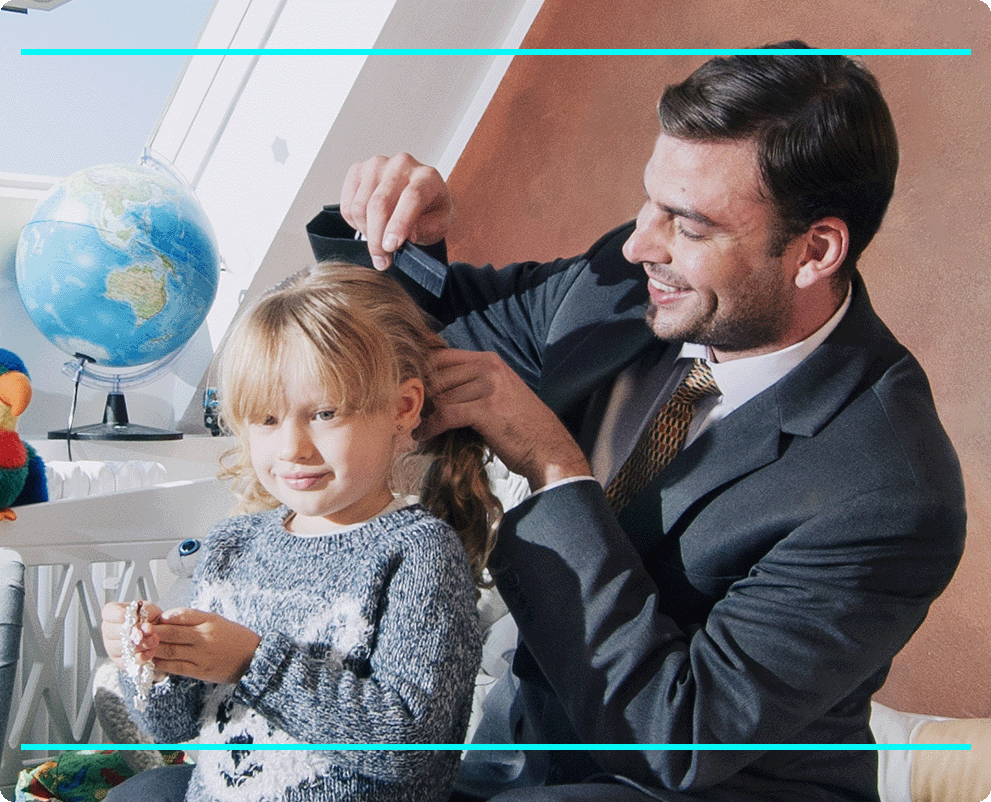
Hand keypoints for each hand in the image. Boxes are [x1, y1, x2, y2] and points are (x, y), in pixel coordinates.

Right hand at [102, 601, 164, 679]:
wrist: (157, 631)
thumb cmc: (149, 617)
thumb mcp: (150, 610)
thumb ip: (147, 614)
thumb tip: (147, 627)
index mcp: (112, 613)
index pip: (109, 612)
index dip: (120, 615)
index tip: (136, 617)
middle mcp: (108, 630)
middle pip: (113, 632)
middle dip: (133, 632)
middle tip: (150, 631)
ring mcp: (111, 647)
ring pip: (121, 647)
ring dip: (140, 645)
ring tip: (154, 641)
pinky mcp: (119, 660)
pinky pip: (126, 661)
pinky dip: (140, 658)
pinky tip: (151, 652)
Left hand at [149, 608, 261, 684]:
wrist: (253, 658)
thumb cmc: (234, 637)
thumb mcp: (216, 620)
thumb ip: (192, 618)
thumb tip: (166, 618)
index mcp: (209, 621)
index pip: (179, 615)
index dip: (161, 617)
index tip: (149, 618)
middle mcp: (204, 637)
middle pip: (170, 633)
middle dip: (150, 633)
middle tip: (135, 632)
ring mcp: (201, 656)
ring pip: (169, 651)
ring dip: (151, 649)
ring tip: (139, 647)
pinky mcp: (200, 671)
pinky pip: (175, 667)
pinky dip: (160, 664)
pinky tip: (151, 662)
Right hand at [340, 153, 452, 269]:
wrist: (418, 194)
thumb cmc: (429, 210)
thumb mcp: (439, 225)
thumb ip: (427, 230)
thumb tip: (408, 236)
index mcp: (427, 177)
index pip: (411, 197)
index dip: (399, 224)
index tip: (390, 246)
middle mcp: (401, 164)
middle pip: (380, 204)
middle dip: (377, 238)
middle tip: (382, 260)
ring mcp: (377, 165)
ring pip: (360, 207)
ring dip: (366, 233)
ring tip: (379, 241)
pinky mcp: (358, 170)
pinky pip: (347, 205)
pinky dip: (354, 223)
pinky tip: (368, 226)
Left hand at [418, 348, 591, 490]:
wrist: (548, 449)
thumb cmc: (522, 427)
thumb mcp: (500, 393)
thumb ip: (472, 385)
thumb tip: (432, 390)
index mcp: (490, 361)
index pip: (442, 356)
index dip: (422, 374)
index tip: (410, 391)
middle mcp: (489, 368)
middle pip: (437, 376)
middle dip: (421, 397)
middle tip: (408, 414)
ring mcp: (488, 386)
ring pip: (440, 396)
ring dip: (423, 414)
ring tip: (414, 427)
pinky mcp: (485, 409)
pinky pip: (445, 414)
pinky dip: (430, 427)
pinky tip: (423, 436)